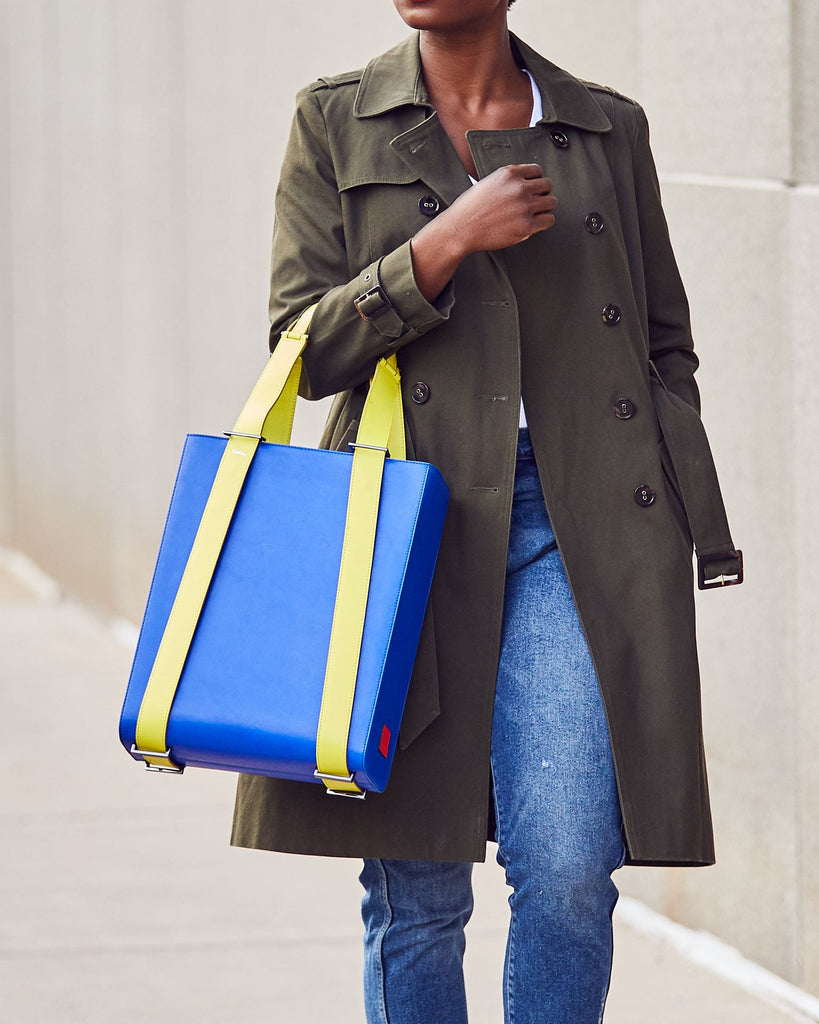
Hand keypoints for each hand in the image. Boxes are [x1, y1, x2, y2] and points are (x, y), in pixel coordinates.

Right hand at [409, 163, 556, 302]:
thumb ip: (509, 181)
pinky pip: (548, 220)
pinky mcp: (526, 225)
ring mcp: (524, 206)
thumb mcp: (488, 182)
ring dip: (545, 208)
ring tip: (536, 213)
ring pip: (551, 202)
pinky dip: (544, 222)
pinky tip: (535, 223)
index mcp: (510, 174)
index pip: (538, 170)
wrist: (461, 229)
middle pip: (547, 185)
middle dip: (542, 193)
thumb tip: (528, 183)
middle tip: (534, 203)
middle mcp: (519, 188)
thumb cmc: (471, 208)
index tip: (531, 189)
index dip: (536, 181)